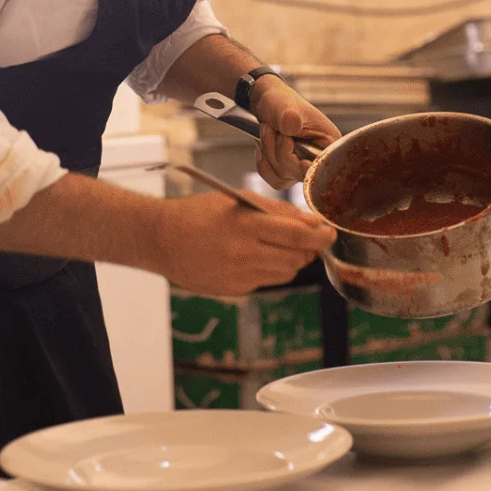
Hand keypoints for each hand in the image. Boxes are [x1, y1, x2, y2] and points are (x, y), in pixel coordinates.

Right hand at [149, 192, 335, 296]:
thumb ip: (278, 211)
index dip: (320, 237)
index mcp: (246, 225)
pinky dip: (268, 270)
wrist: (161, 239)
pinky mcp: (234, 290)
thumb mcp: (238, 200)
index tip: (329, 233)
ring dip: (290, 260)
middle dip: (307, 249)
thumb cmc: (200, 213)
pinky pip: (266, 282)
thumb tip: (312, 223)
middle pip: (297, 258)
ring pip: (286, 273)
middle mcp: (244, 253)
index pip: (298, 236)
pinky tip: (250, 257)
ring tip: (274, 245)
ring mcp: (239, 275)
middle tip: (305, 238)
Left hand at [249, 77, 340, 188]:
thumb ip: (290, 117)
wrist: (265, 104)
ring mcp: (303, 166)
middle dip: (280, 153)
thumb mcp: (285, 106)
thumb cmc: (280, 101)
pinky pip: (276, 180)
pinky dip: (264, 166)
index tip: (301, 162)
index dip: (312, 169)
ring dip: (269, 155)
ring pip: (285, 178)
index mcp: (328, 142)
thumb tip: (293, 126)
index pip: (325, 166)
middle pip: (301, 175)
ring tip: (267, 131)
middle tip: (273, 130)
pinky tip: (262, 148)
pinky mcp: (289, 171)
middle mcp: (319, 157)